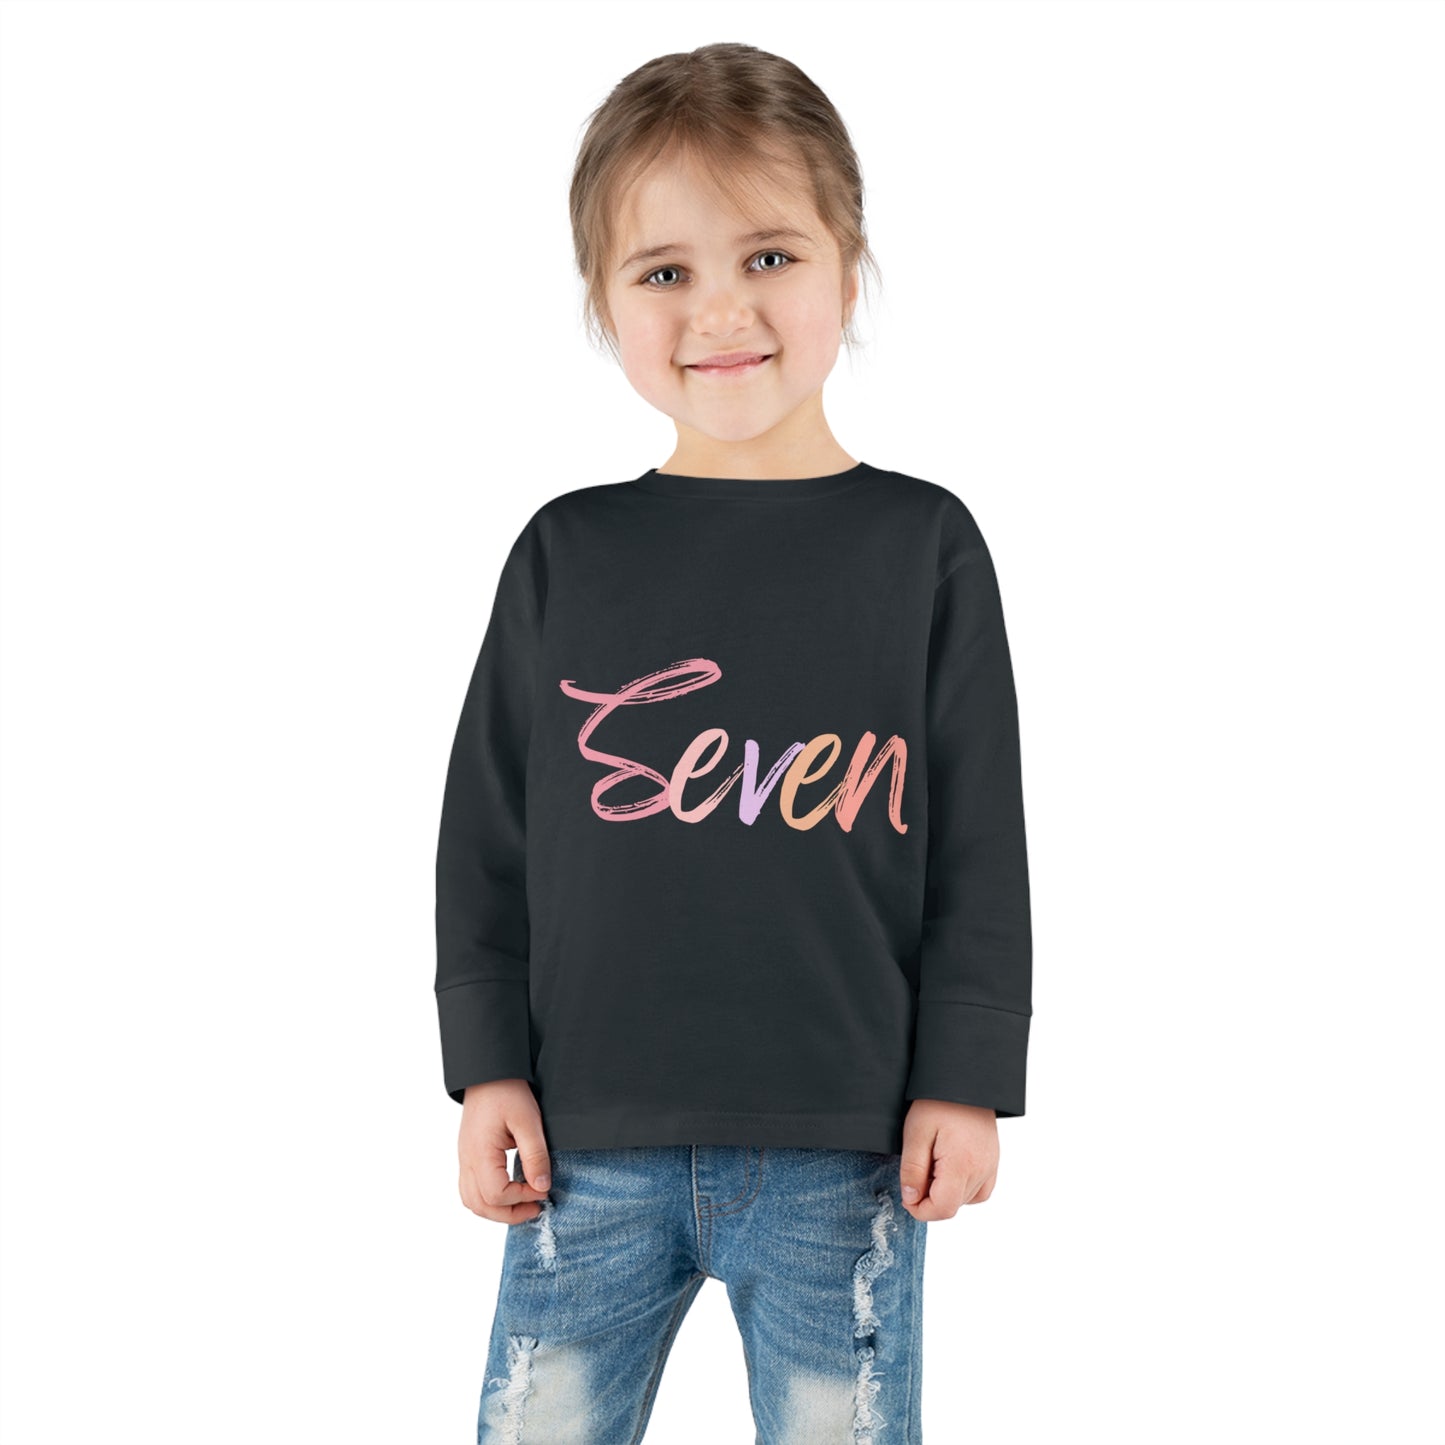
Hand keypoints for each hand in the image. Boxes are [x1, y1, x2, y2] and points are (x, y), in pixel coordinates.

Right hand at [457, 1078, 553, 1223]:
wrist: (488, 1071)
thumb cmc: (507, 1091)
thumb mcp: (528, 1121)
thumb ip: (535, 1156)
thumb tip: (542, 1187)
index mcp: (480, 1153)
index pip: (496, 1195)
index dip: (522, 1198)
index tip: (543, 1188)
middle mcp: (467, 1160)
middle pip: (480, 1206)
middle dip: (510, 1213)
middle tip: (536, 1207)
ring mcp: (465, 1159)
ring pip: (472, 1201)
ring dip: (497, 1209)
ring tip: (523, 1203)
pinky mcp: (468, 1155)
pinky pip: (470, 1188)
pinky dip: (488, 1198)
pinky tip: (509, 1190)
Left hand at [898, 1099, 998, 1220]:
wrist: (964, 1079)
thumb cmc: (938, 1102)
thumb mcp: (916, 1133)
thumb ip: (912, 1170)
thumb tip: (911, 1199)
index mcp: (962, 1165)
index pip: (943, 1209)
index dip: (920, 1210)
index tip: (907, 1195)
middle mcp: (981, 1170)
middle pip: (952, 1206)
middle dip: (929, 1198)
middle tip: (918, 1169)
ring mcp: (990, 1167)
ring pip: (965, 1200)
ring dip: (944, 1192)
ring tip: (933, 1162)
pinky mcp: (993, 1162)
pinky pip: (978, 1190)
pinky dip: (962, 1188)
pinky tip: (949, 1169)